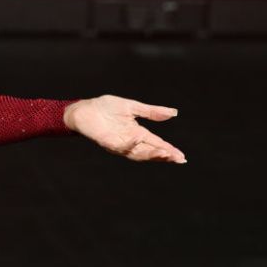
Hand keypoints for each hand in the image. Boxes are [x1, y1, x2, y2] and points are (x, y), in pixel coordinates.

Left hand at [63, 95, 185, 163]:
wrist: (84, 109)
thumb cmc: (106, 107)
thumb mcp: (132, 107)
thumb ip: (151, 112)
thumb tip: (174, 112)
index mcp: (138, 133)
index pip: (156, 143)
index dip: (169, 150)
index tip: (181, 156)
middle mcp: (130, 141)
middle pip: (150, 152)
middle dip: (164, 156)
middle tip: (177, 158)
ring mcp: (120, 144)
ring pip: (138, 154)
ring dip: (151, 155)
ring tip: (165, 154)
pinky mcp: (108, 143)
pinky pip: (121, 147)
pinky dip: (131, 144)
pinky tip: (138, 139)